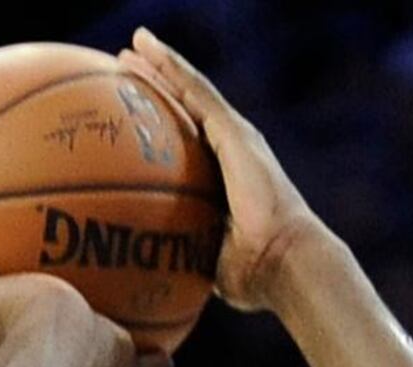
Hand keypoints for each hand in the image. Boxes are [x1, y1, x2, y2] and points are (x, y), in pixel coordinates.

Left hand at [117, 29, 331, 310]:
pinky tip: (145, 47)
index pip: (188, 144)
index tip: (135, 115)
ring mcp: (235, 138)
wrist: (286, 262)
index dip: (164, 125)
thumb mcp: (207, 262)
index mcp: (226, 181)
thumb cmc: (255, 275)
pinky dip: (170, 66)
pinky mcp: (234, 131)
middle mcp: (233, 152)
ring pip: (190, 91)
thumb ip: (184, 256)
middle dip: (159, 87)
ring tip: (132, 46)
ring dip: (161, 66)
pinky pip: (195, 90)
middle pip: (188, 109)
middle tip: (126, 69)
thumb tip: (151, 273)